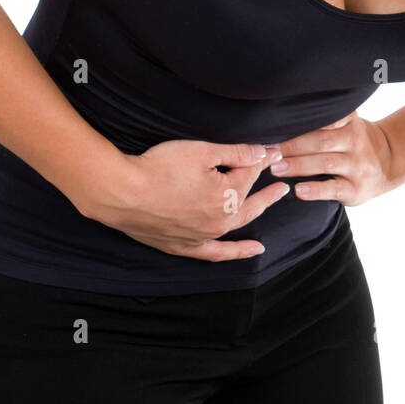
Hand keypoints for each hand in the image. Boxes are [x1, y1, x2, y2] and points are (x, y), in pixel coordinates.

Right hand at [89, 138, 289, 261]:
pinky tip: (253, 251)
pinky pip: (217, 253)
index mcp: (229, 195)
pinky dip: (237, 252)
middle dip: (268, 187)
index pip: (251, 172)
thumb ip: (235, 153)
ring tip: (274, 200)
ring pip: (240, 225)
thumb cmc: (159, 167)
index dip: (261, 158)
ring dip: (259, 210)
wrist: (121, 193)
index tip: (271, 149)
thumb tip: (261, 153)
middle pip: (251, 200)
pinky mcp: (185, 246)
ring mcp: (204, 236)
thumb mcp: (201, 151)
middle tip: (283, 177)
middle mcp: (222, 220)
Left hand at [266, 111, 394, 205]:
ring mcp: (357, 165)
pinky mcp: (356, 188)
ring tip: (276, 169)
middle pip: (320, 140)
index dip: (298, 122)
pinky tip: (299, 190)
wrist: (387, 164)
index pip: (324, 117)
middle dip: (292, 145)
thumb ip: (321, 120)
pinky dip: (315, 190)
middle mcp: (355, 140)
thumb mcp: (344, 124)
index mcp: (348, 121)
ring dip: (298, 165)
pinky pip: (334, 188)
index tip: (274, 126)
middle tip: (269, 150)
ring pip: (325, 163)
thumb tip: (278, 119)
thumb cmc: (352, 141)